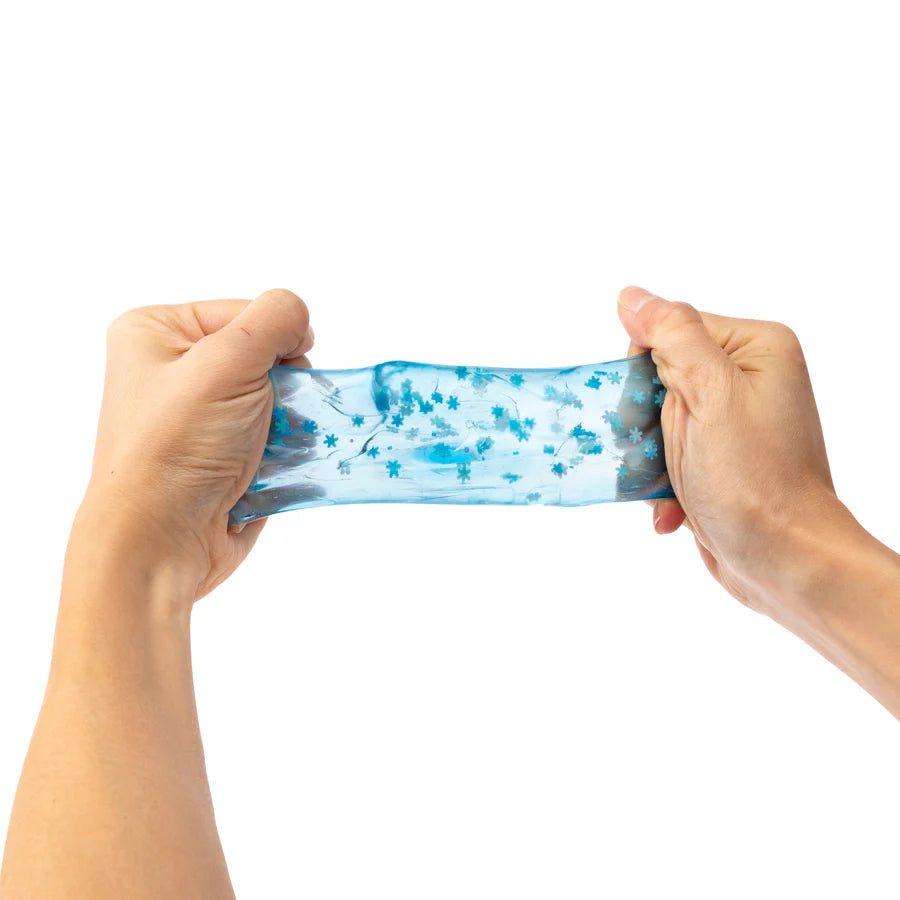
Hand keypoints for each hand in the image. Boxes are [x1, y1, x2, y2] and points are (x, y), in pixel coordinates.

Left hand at [83, 288, 312, 599]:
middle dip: (285, 389)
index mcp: (156, 332)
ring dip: (289, 425)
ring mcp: (199, 419)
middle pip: (266, 359)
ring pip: (278, 403)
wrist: (159, 543)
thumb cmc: (177, 448)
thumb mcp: (227, 362)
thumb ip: (275, 319)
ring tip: (269, 449)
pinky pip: (274, 441)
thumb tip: (300, 322)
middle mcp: (174, 371)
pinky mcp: (222, 458)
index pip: (247, 312)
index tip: (280, 374)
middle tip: (270, 416)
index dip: (276, 339)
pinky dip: (284, 454)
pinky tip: (270, 470)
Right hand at [617, 285, 840, 616]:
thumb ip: (672, 335)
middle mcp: (748, 378)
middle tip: (656, 454)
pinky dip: (661, 483)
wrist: (786, 563)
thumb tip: (631, 296)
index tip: (649, 415)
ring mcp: (733, 421)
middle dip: (644, 423)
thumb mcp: (710, 395)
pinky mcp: (718, 459)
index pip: (669, 331)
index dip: (645, 372)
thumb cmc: (755, 481)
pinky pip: (667, 455)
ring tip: (665, 487)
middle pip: (657, 378)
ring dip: (647, 460)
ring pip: (655, 422)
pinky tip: (673, 509)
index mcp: (755, 348)